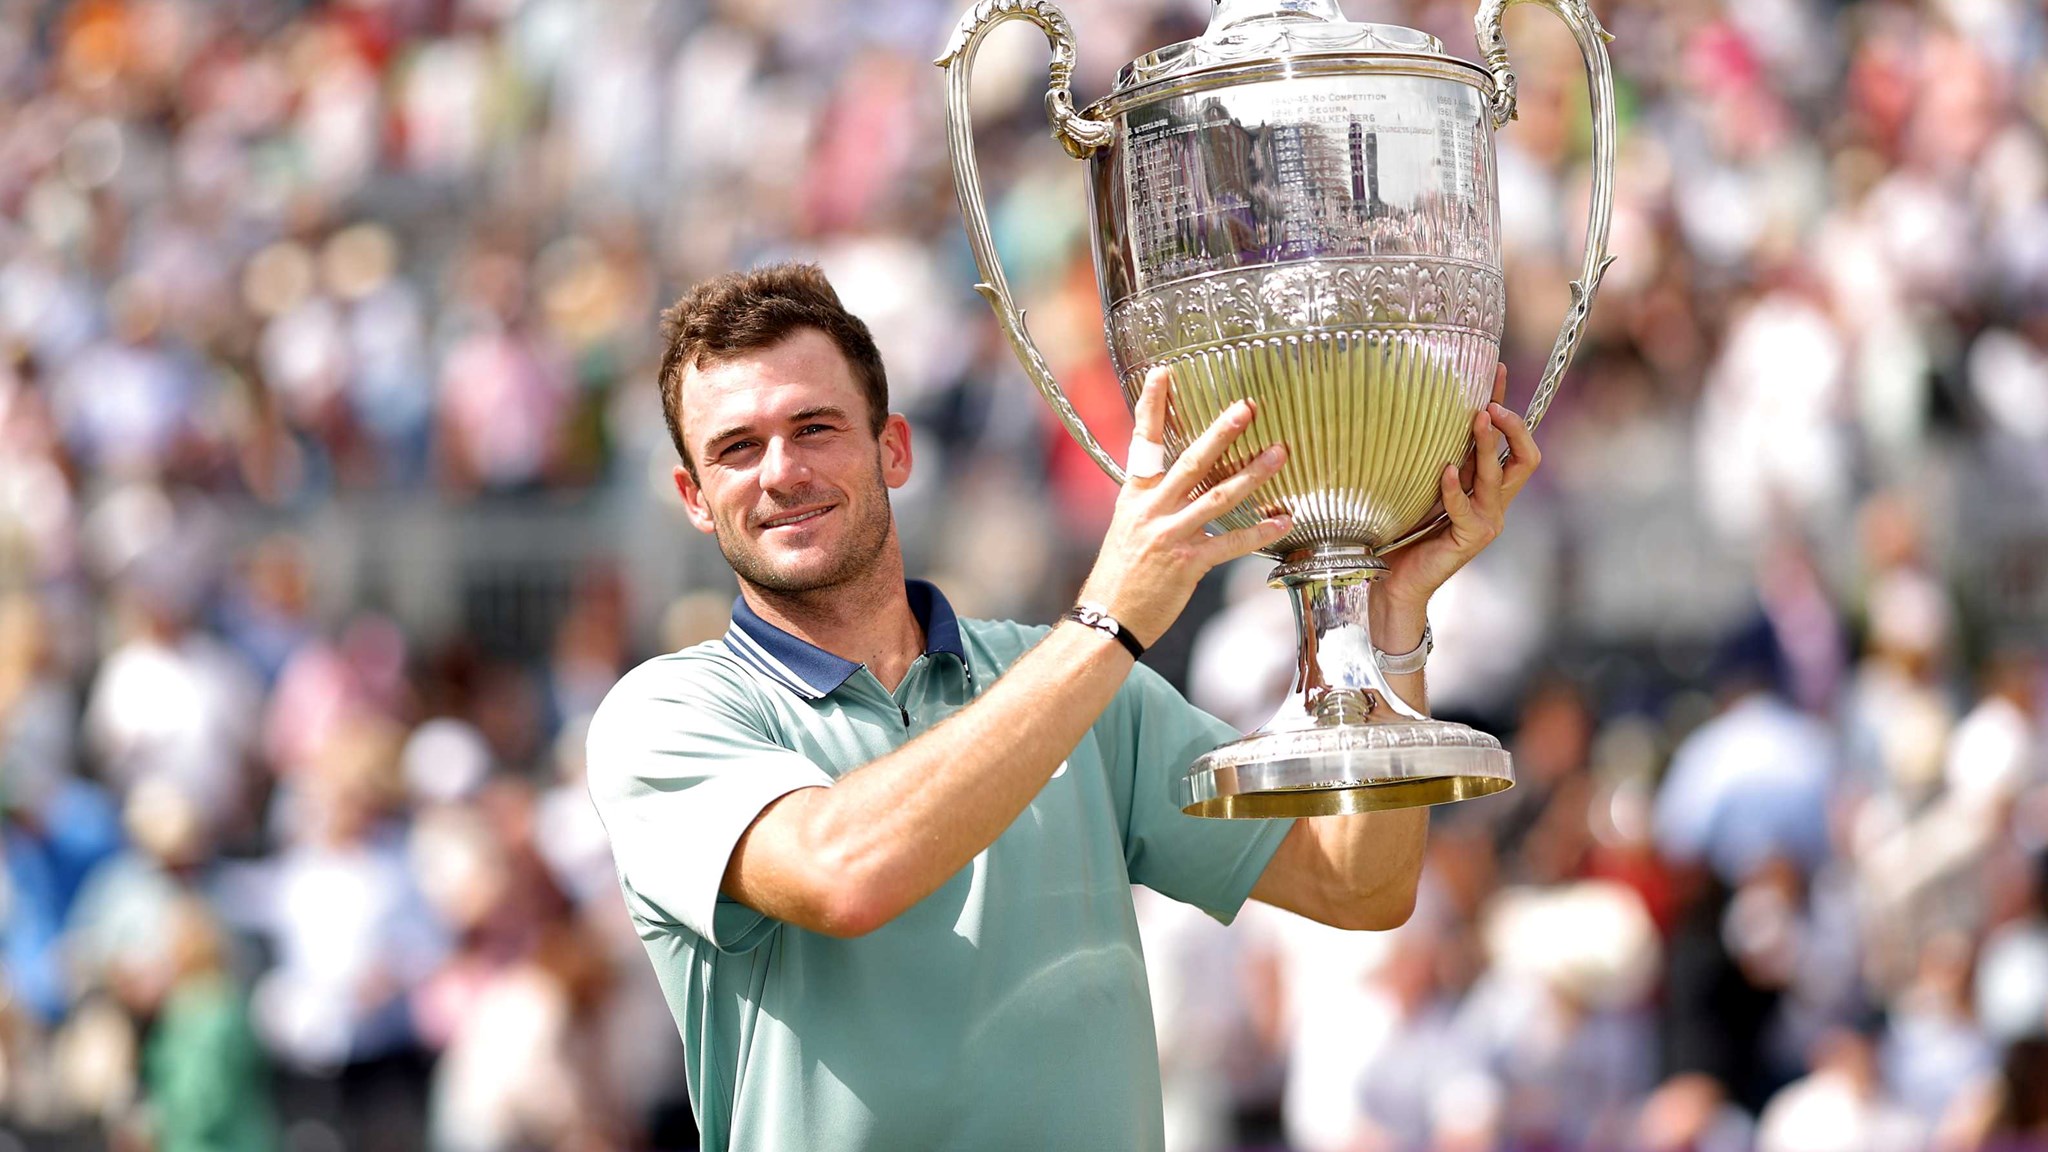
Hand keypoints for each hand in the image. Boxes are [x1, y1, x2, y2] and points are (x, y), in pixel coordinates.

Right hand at [1078, 366, 1292, 646]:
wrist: (1108, 617)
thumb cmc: (1120, 573)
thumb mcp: (1127, 525)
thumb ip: (1154, 499)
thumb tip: (1184, 478)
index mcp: (1134, 496)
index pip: (1143, 442)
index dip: (1152, 406)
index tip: (1164, 372)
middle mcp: (1151, 510)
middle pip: (1190, 463)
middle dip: (1219, 433)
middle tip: (1246, 408)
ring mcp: (1169, 536)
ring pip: (1217, 498)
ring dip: (1251, 474)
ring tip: (1279, 453)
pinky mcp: (1188, 564)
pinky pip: (1230, 543)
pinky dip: (1259, 531)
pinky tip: (1284, 520)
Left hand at [1375, 364, 1540, 620]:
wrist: (1396, 581)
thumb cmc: (1403, 532)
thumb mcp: (1420, 486)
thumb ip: (1431, 456)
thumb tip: (1415, 409)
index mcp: (1486, 486)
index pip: (1510, 441)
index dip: (1508, 405)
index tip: (1498, 370)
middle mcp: (1493, 502)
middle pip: (1525, 458)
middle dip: (1512, 427)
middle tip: (1490, 406)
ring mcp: (1486, 522)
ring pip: (1499, 477)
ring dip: (1488, 446)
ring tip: (1477, 419)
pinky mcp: (1469, 540)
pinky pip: (1466, 508)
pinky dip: (1453, 488)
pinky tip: (1442, 471)